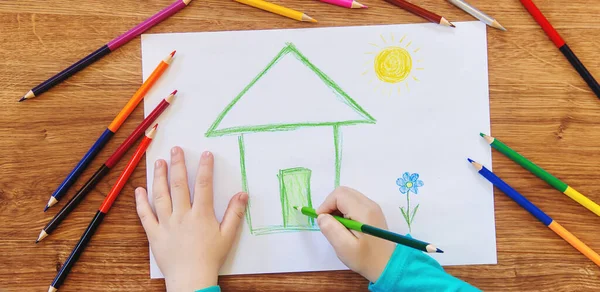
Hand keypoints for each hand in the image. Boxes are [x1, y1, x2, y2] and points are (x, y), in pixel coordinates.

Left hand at [135, 147, 247, 290]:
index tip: (205, 153)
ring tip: (159, 162)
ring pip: (160, 195)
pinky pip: (145, 215)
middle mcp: (182, 215)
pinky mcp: (154, 234)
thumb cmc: (210, 259)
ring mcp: (166, 223)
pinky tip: (138, 189)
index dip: (205, 167)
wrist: (191, 279)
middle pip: (179, 184)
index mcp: (201, 214)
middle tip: (176, 150)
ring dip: (159, 177)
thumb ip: (235, 214)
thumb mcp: (228, 236)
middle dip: (178, 164)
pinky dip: (140, 202)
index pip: (203, 185)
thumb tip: (243, 194)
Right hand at [316, 186, 395, 282]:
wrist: (389, 266)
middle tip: (329, 223)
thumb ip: (331, 229)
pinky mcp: (373, 213)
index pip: (339, 194)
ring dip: (338, 208)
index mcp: (363, 211)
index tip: (322, 221)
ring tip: (337, 227)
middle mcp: (370, 204)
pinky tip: (346, 226)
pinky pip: (354, 203)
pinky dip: (345, 211)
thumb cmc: (366, 259)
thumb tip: (322, 216)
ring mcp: (373, 207)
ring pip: (349, 197)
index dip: (326, 205)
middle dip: (331, 205)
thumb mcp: (344, 247)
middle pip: (344, 192)